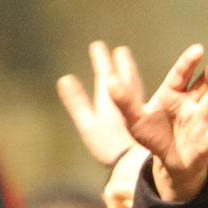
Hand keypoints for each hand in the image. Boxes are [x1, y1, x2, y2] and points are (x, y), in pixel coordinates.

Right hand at [57, 41, 135, 165]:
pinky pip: (139, 99)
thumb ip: (77, 101)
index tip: (98, 45)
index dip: (102, 60)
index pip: (106, 73)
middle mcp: (126, 100)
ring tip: (128, 65)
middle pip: (124, 76)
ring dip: (130, 73)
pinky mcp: (142, 121)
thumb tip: (64, 78)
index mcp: (111, 98)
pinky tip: (136, 93)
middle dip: (120, 62)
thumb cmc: (109, 144)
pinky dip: (136, 90)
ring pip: (135, 85)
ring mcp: (136, 110)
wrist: (135, 162)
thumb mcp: (88, 123)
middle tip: (120, 51)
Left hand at [104, 43, 207, 201]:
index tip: (198, 49)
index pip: (181, 74)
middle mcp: (191, 102)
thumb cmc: (153, 136)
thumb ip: (124, 100)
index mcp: (172, 93)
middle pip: (204, 82)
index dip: (188, 63)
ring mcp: (202, 119)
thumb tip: (108, 79)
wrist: (170, 163)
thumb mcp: (134, 119)